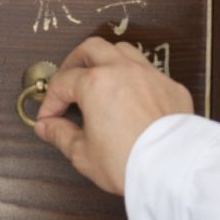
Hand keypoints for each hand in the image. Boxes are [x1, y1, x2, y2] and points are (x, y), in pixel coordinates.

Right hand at [35, 37, 193, 194]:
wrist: (172, 171)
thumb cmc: (128, 163)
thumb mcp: (83, 154)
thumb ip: (60, 135)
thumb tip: (47, 126)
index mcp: (96, 84)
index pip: (63, 83)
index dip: (51, 101)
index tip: (49, 117)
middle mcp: (124, 71)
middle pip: (91, 49)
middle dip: (74, 62)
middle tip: (67, 82)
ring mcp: (150, 75)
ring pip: (123, 51)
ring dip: (106, 60)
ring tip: (98, 79)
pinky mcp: (172, 87)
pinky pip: (149, 71)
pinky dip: (134, 78)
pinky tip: (130, 95)